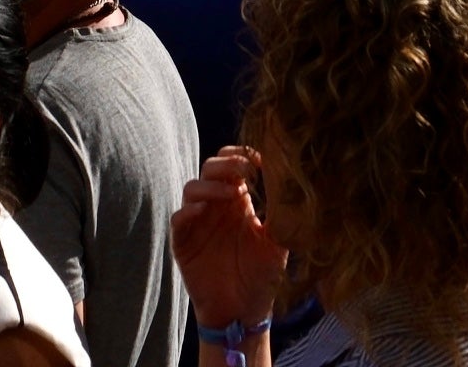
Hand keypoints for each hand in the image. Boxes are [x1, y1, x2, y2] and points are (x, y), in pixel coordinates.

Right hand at [170, 147, 287, 329]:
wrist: (243, 310)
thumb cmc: (261, 275)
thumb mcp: (277, 242)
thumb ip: (280, 213)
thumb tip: (289, 182)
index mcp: (237, 200)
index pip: (232, 164)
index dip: (242, 156)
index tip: (260, 159)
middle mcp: (215, 206)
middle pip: (210, 168)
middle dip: (226, 164)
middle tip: (246, 170)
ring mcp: (197, 222)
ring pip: (192, 188)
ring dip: (211, 186)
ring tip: (233, 194)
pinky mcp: (183, 242)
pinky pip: (178, 218)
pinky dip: (188, 211)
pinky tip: (203, 211)